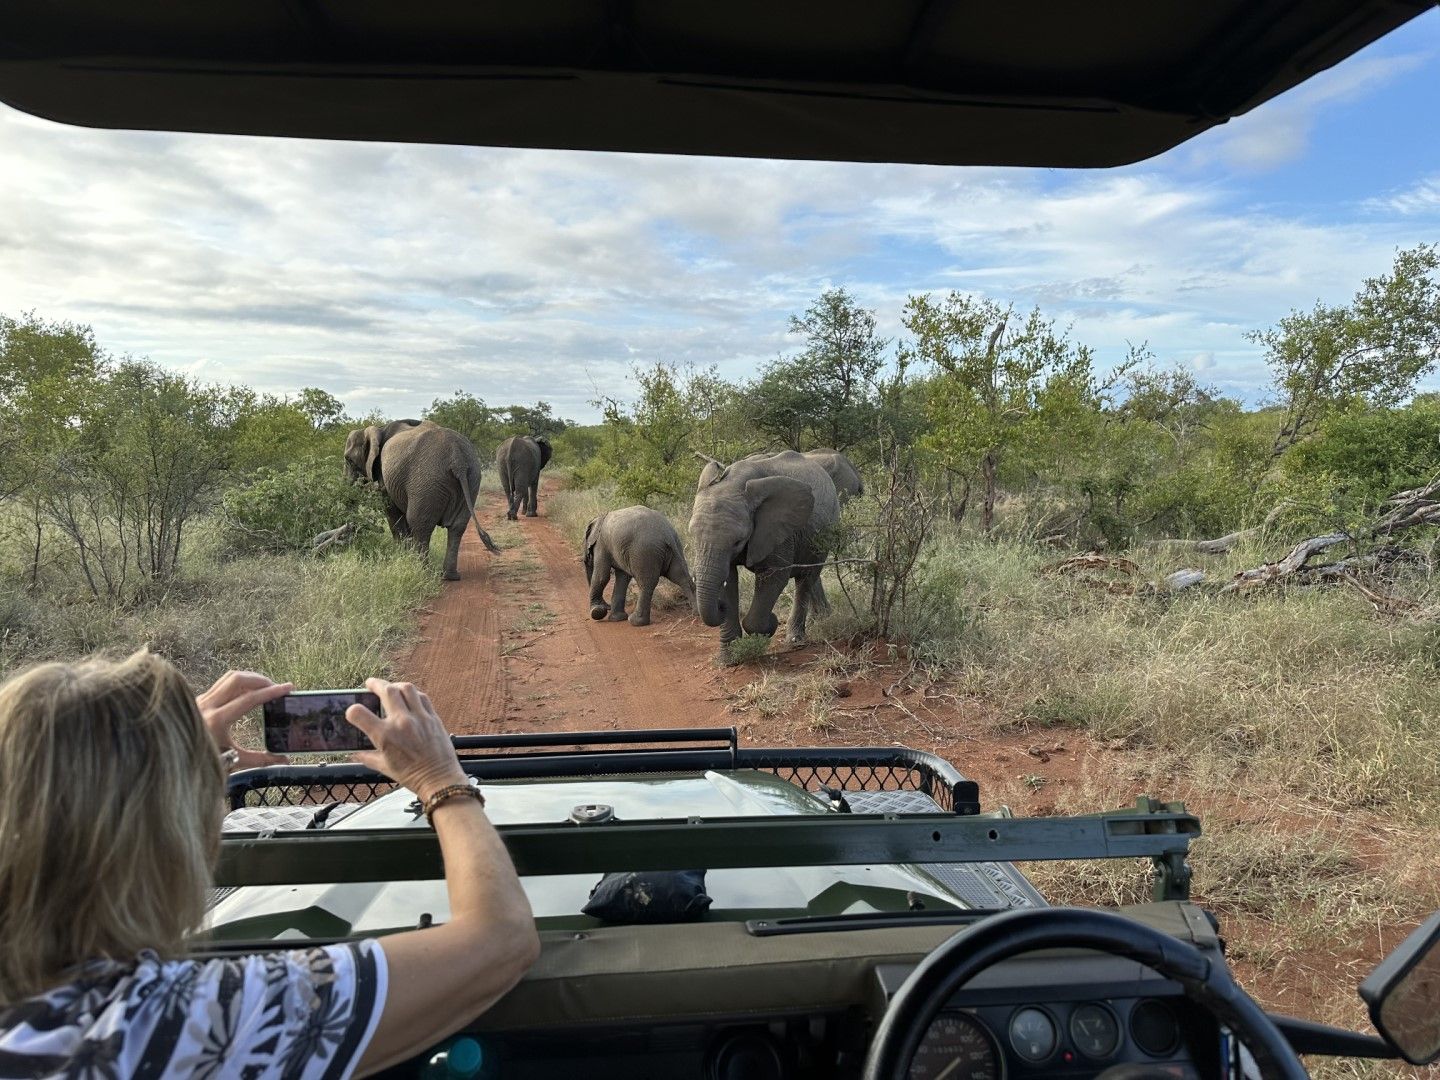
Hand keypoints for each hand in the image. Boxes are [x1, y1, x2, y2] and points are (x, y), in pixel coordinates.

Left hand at [197, 670, 292, 770]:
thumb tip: (285, 760)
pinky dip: (239, 683)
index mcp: (217, 720)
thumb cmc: (201, 762)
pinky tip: (247, 692)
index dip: (271, 692)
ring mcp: (201, 701)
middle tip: (276, 687)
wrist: (174, 760)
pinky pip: (222, 684)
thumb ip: (260, 759)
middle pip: (238, 679)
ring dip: (249, 679)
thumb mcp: (233, 761)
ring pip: (229, 678)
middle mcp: (207, 705)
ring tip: (264, 687)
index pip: (250, 698)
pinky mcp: (199, 701)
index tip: (287, 688)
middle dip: (261, 679)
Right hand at [346, 679, 464, 800]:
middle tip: (370, 684)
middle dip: (375, 684)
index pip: (359, 714)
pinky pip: (422, 697)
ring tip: (390, 688)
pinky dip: (413, 694)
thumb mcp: (384, 767)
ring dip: (395, 685)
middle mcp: (401, 723)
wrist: (439, 779)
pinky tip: (409, 697)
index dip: (352, 710)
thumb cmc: (411, 775)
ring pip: (406, 688)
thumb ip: (366, 757)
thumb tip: (354, 753)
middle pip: (386, 690)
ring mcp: (419, 718)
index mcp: (385, 736)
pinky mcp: (433, 717)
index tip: (353, 711)